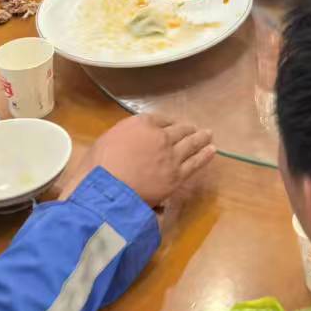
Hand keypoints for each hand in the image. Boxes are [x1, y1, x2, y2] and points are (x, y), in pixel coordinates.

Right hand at [64, 110, 215, 207]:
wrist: (107, 191)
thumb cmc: (97, 168)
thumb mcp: (106, 141)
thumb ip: (125, 138)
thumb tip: (132, 144)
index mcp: (140, 124)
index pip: (159, 119)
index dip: (167, 123)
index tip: (171, 125)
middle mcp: (160, 136)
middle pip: (178, 129)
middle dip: (187, 129)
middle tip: (194, 128)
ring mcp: (171, 156)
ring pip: (190, 143)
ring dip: (200, 138)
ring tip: (208, 135)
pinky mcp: (177, 176)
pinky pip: (195, 162)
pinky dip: (205, 155)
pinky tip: (212, 150)